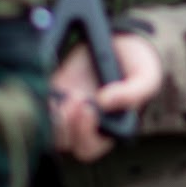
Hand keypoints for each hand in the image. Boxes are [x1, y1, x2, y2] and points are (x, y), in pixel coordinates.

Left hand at [49, 33, 163, 162]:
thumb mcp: (146, 77)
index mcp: (108, 129)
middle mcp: (84, 124)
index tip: (88, 108)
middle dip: (67, 126)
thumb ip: (133, 93)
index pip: (89, 148)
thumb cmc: (137, 63)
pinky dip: (41, 104)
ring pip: (49, 129)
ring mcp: (67, 109)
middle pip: (65, 142)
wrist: (122, 38)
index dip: (84, 135)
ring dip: (53, 117)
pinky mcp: (54, 92)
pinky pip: (40, 108)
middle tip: (76, 99)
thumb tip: (104, 102)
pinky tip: (52, 92)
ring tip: (66, 95)